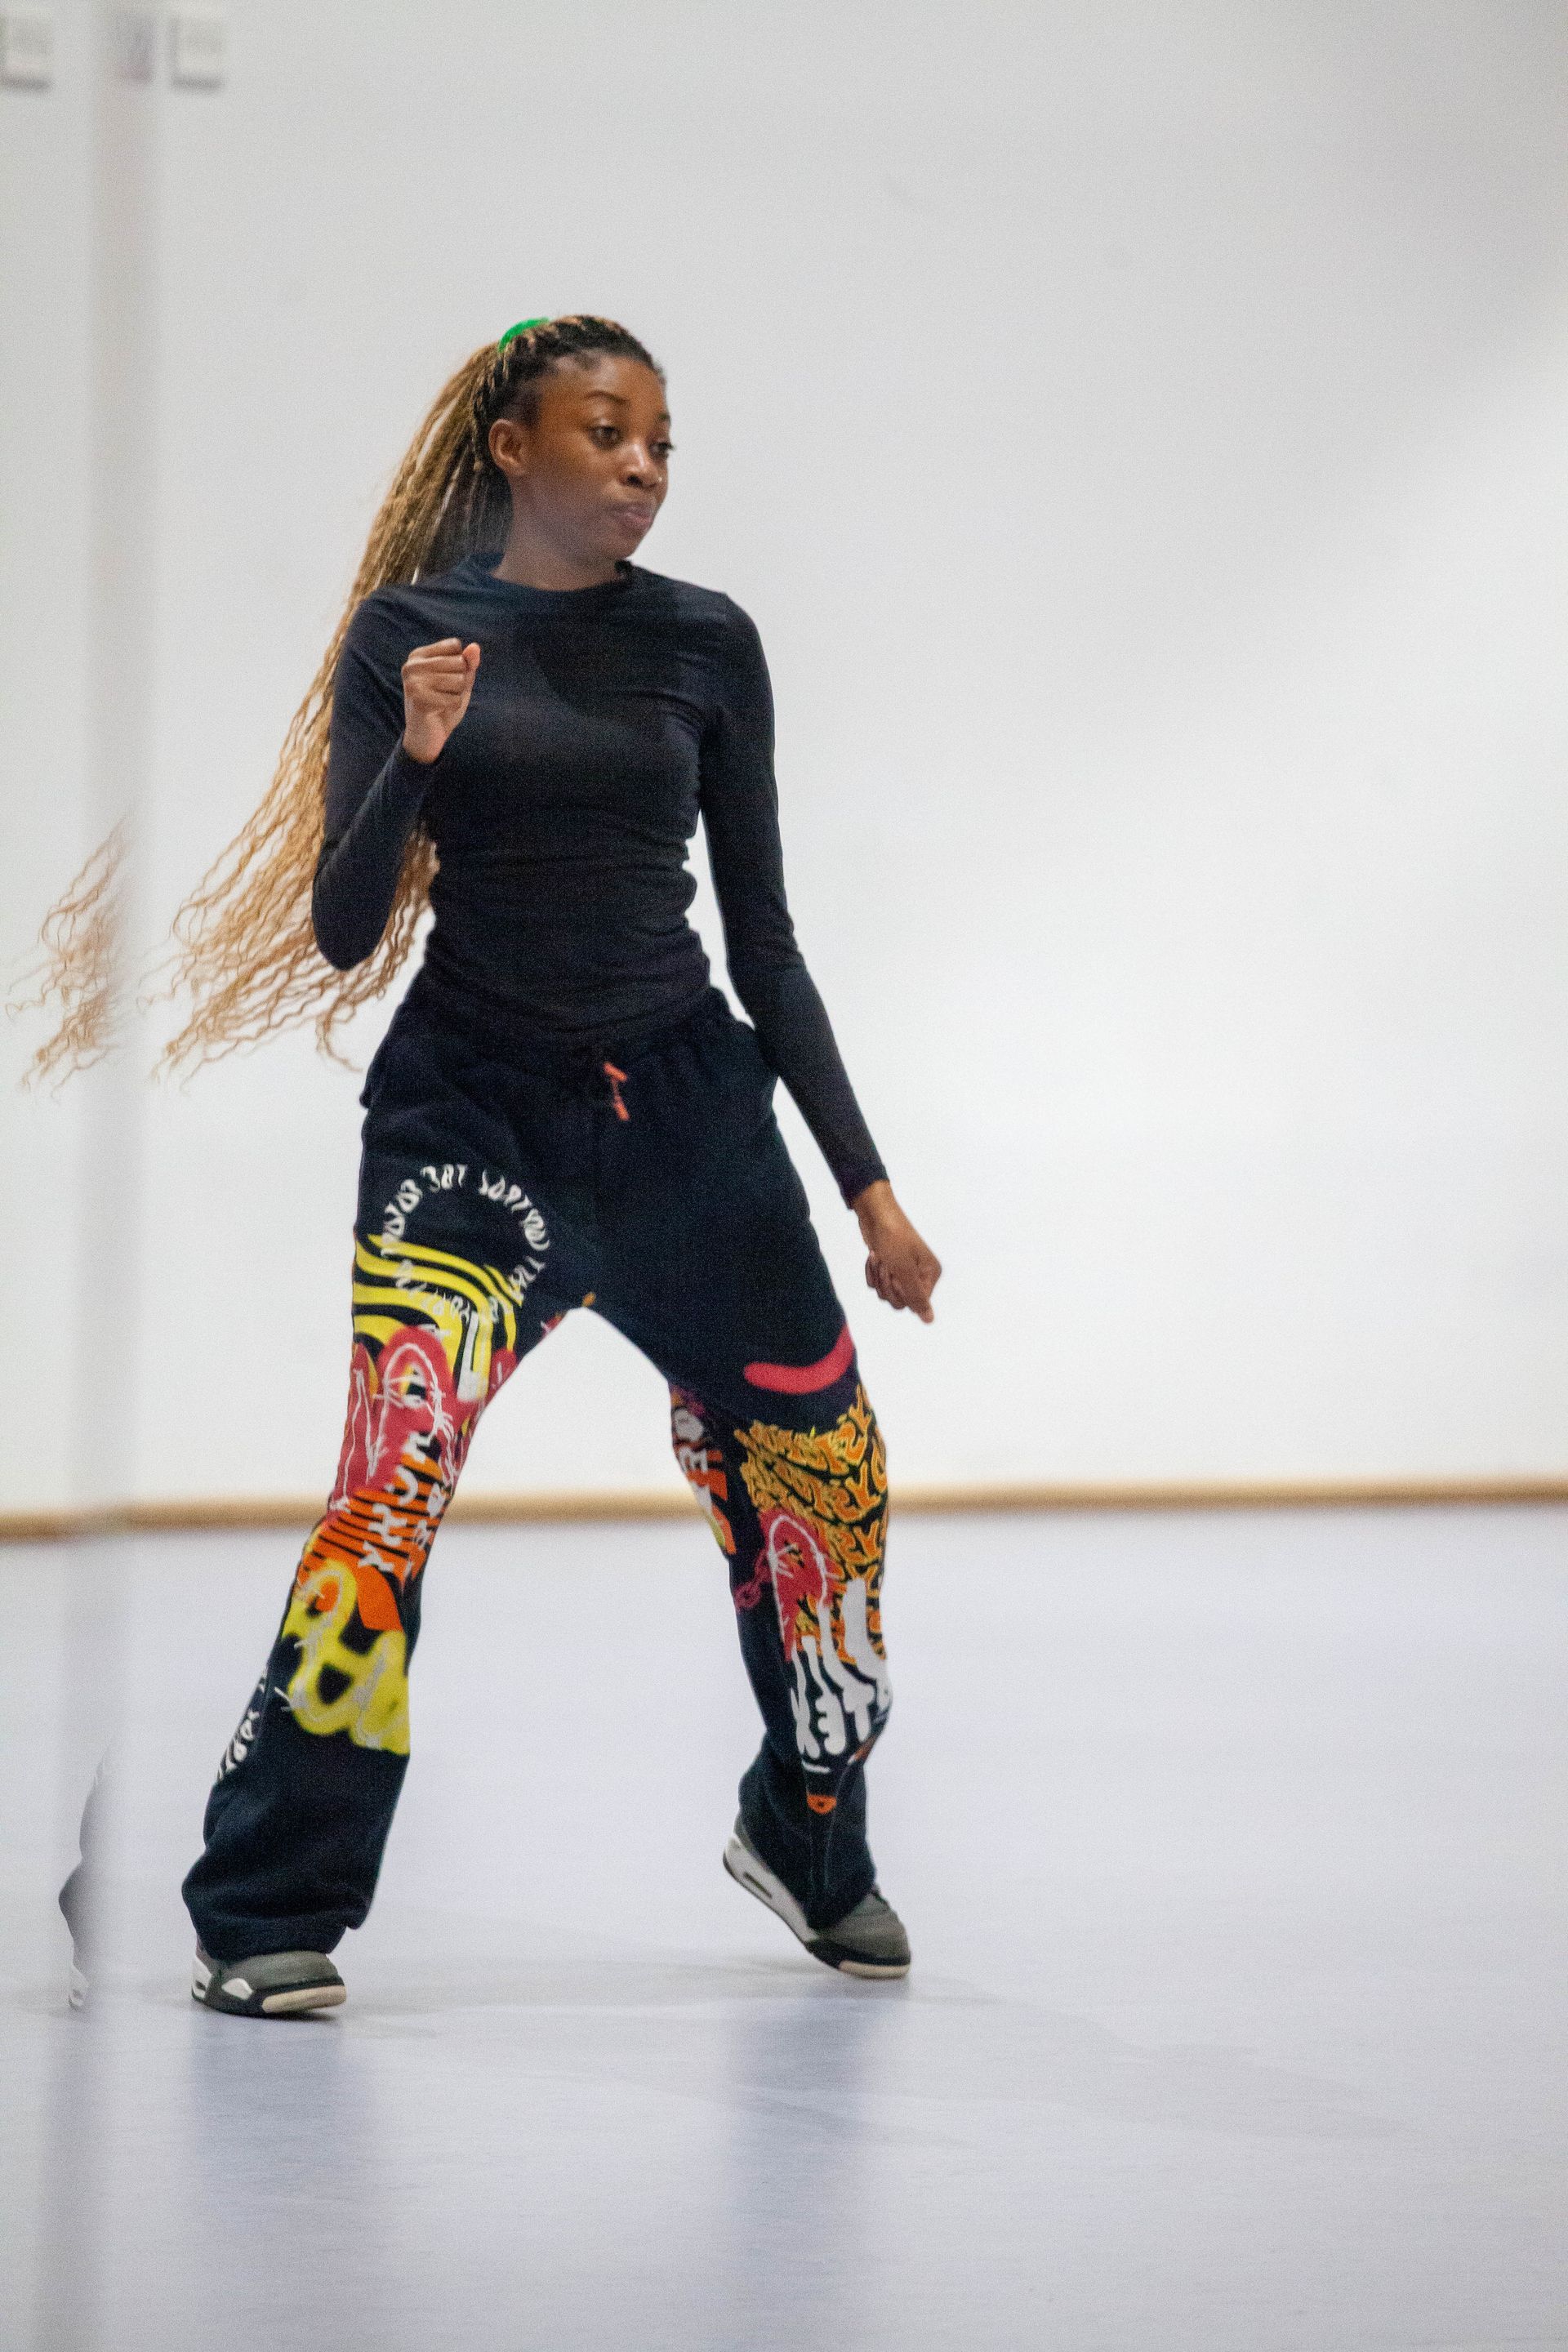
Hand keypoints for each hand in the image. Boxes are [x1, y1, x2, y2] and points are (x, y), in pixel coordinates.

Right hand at [401, 637, 480, 764]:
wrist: (426, 735)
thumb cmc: (443, 703)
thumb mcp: (460, 680)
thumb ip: (468, 663)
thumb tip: (474, 647)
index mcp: (418, 655)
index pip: (455, 646)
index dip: (460, 665)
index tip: (445, 679)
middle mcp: (412, 665)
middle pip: (459, 663)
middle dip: (459, 682)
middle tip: (443, 694)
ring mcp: (412, 682)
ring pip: (458, 681)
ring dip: (456, 695)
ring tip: (441, 702)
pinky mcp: (418, 701)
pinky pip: (454, 700)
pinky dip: (453, 708)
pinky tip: (440, 711)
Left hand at [852, 1179, 941, 1323]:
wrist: (875, 1214)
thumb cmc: (893, 1237)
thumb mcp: (904, 1270)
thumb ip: (916, 1297)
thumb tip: (930, 1320)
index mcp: (930, 1274)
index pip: (915, 1303)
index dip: (901, 1292)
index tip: (896, 1274)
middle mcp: (919, 1275)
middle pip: (899, 1301)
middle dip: (887, 1284)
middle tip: (885, 1263)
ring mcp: (903, 1271)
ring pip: (886, 1294)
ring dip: (878, 1276)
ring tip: (879, 1256)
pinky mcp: (888, 1268)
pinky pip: (876, 1284)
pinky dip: (871, 1272)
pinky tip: (873, 1256)